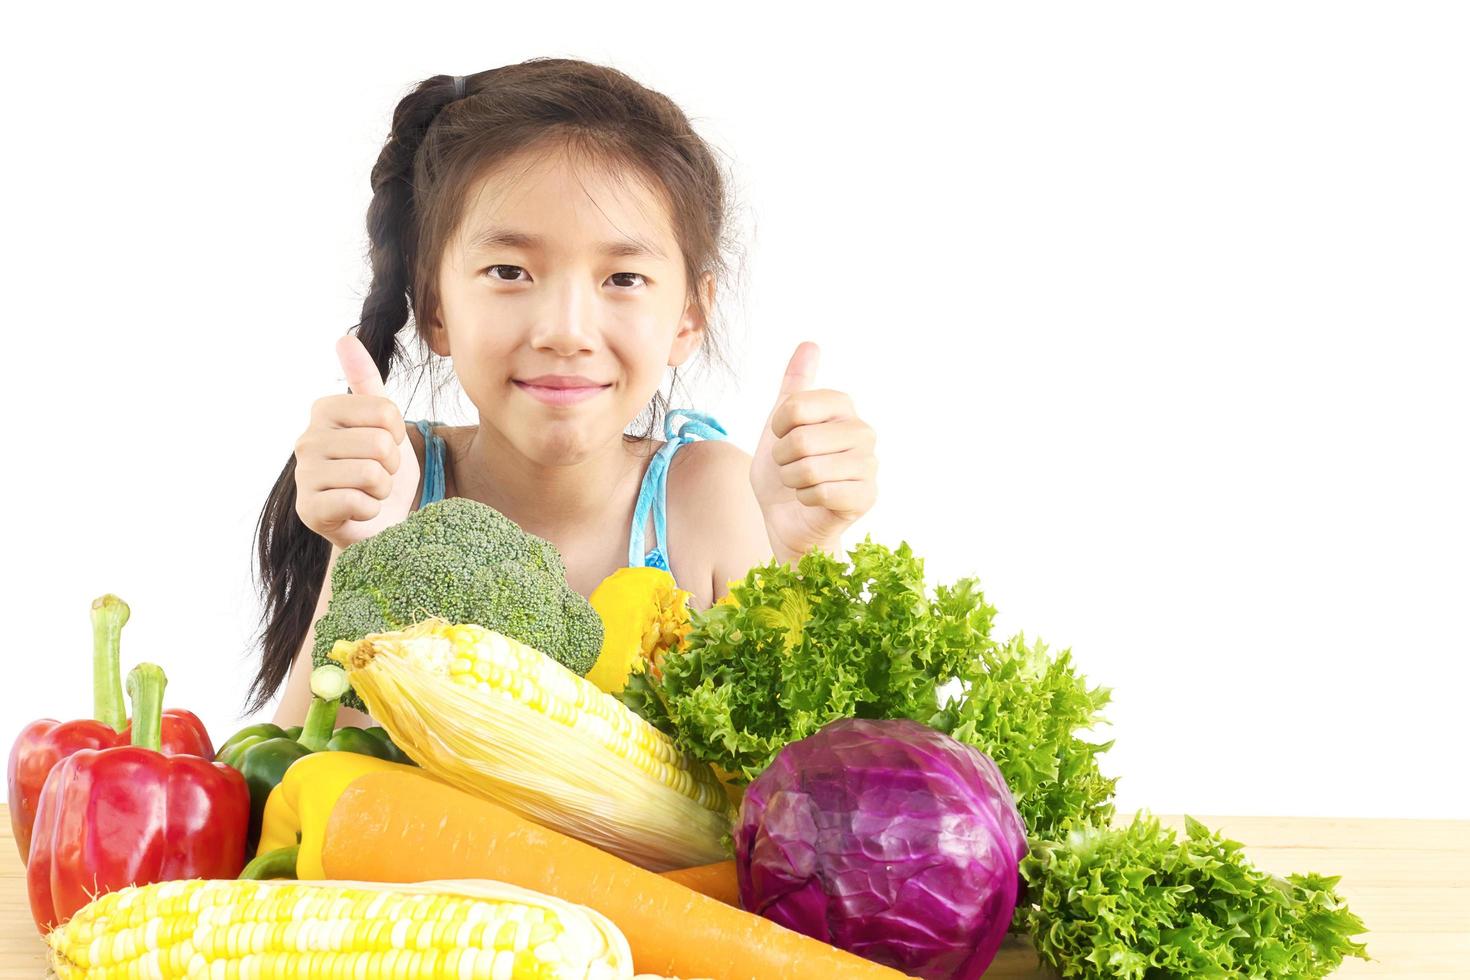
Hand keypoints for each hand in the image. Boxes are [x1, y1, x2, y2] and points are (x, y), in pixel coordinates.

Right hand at [292, 336, 420, 549]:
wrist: (374, 524)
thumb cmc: (379, 470)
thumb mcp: (382, 423)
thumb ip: (366, 382)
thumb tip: (344, 338)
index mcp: (324, 411)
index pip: (384, 410)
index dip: (398, 433)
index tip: (387, 445)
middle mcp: (306, 439)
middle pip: (379, 443)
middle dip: (391, 465)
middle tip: (379, 475)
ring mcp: (304, 475)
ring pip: (371, 473)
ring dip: (382, 489)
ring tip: (369, 492)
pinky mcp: (309, 510)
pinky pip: (359, 502)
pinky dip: (370, 510)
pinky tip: (358, 511)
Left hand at [750, 342, 877, 562]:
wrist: (787, 519)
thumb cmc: (784, 470)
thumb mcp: (780, 424)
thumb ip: (795, 385)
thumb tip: (810, 343)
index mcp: (842, 408)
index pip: (794, 405)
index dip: (778, 427)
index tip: (783, 438)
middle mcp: (862, 431)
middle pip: (801, 439)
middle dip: (783, 459)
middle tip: (790, 467)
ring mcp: (869, 464)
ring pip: (810, 468)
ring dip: (793, 480)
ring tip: (801, 483)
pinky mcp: (867, 496)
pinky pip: (822, 492)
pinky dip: (806, 499)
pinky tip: (813, 500)